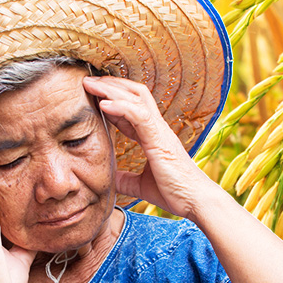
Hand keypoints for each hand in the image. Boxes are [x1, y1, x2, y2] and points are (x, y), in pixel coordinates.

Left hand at [82, 76, 212, 220]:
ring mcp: (160, 131)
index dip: (112, 100)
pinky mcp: (160, 139)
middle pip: (134, 94)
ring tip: (90, 84)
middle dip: (110, 84)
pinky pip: (139, 115)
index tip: (92, 96)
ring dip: (111, 88)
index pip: (131, 108)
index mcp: (153, 136)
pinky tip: (103, 104)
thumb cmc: (175, 193)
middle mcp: (157, 128)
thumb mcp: (142, 185)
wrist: (196, 201)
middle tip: (87, 81)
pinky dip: (120, 106)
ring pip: (136, 98)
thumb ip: (126, 179)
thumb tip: (110, 180)